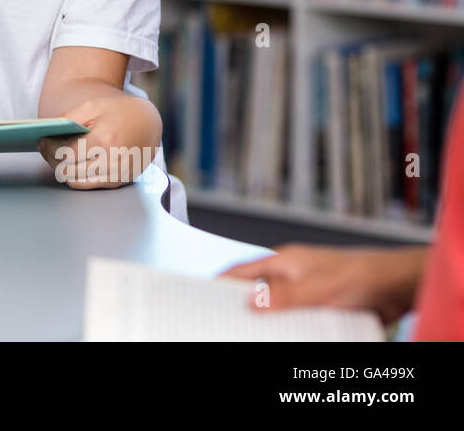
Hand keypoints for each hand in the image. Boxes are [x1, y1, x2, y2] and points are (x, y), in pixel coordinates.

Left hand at [37, 94, 161, 188]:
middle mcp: (112, 162)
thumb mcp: (92, 107)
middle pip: (68, 170)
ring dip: (61, 169)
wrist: (148, 122)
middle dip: (52, 159)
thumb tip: (45, 130)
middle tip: (45, 148)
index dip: (49, 148)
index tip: (41, 141)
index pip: (66, 153)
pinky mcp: (119, 182)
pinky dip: (75, 175)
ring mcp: (117, 175)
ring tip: (55, 155)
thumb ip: (67, 118)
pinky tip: (70, 162)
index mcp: (105, 140)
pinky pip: (88, 184)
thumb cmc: (118, 112)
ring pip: (76, 181)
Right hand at [220, 245, 425, 324]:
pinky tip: (293, 339)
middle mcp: (292, 275)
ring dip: (272, 322)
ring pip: (278, 309)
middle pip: (258, 292)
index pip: (242, 271)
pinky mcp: (321, 307)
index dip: (222, 282)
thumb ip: (284, 296)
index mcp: (284, 261)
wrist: (395, 285)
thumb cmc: (361, 274)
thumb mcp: (317, 287)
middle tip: (231, 323)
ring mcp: (306, 291)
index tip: (204, 295)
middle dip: (245, 307)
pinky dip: (293, 330)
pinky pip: (298, 320)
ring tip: (261, 335)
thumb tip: (252, 302)